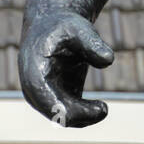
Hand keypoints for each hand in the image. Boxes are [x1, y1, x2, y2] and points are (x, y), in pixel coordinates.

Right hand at [19, 9, 113, 127]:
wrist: (54, 25)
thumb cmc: (65, 26)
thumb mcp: (78, 28)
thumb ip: (92, 43)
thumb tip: (108, 60)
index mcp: (34, 75)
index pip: (49, 103)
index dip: (71, 111)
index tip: (97, 109)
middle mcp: (35, 90)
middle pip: (55, 114)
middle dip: (80, 116)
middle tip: (104, 109)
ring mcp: (45, 95)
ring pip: (63, 118)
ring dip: (84, 118)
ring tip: (103, 109)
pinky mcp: (58, 96)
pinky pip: (70, 115)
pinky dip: (85, 115)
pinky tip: (100, 108)